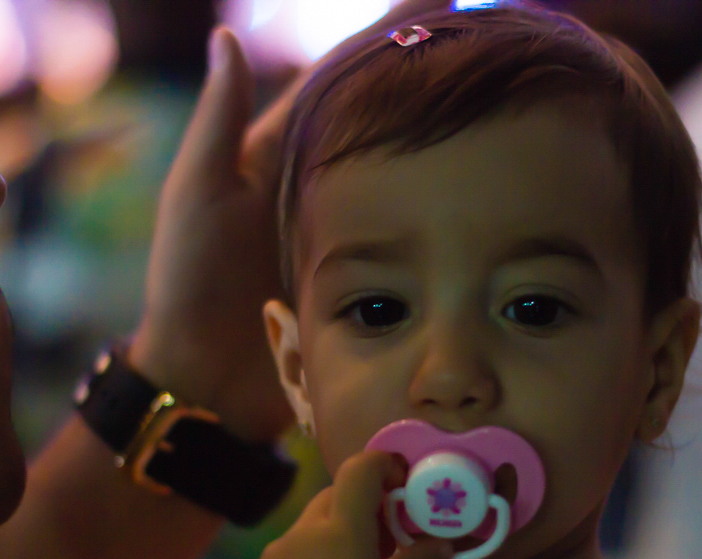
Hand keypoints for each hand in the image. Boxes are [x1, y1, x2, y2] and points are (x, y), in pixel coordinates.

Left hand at [131, 1, 452, 442]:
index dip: (384, 40)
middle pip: (384, 124)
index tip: (440, 4)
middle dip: (432, 84)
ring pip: (406, 178)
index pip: (340, 82)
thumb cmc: (190, 283)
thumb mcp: (199, 196)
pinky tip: (495, 199)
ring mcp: (351, 234)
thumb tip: (226, 37)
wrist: (203, 378)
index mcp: (280, 155)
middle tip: (495, 54)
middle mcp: (321, 187)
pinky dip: (447, 216)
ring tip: (511, 110)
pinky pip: (413, 239)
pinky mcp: (370, 280)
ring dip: (450, 147)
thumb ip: (219, 124)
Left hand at [244, 451, 454, 558]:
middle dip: (361, 504)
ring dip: (334, 530)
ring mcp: (276, 552)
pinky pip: (290, 550)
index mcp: (341, 528)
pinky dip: (311, 554)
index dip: (382, 464)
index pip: (359, 470)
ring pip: (310, 524)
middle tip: (383, 537)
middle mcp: (304, 530)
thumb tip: (443, 542)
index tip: (399, 480)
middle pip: (334, 496)